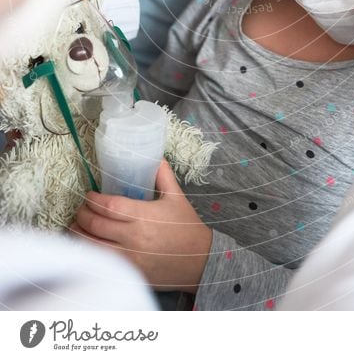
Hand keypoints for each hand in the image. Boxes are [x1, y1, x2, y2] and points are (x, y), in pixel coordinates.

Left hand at [69, 160, 212, 291]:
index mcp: (145, 217)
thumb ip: (163, 176)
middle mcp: (134, 239)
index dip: (94, 200)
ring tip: (76, 226)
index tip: (89, 195)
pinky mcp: (129, 273)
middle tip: (81, 209)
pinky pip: (101, 264)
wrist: (200, 261)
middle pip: (96, 226)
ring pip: (93, 247)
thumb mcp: (177, 197)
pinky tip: (86, 246)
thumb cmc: (187, 228)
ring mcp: (130, 259)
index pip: (110, 206)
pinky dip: (90, 254)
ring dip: (80, 236)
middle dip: (82, 215)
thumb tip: (155, 156)